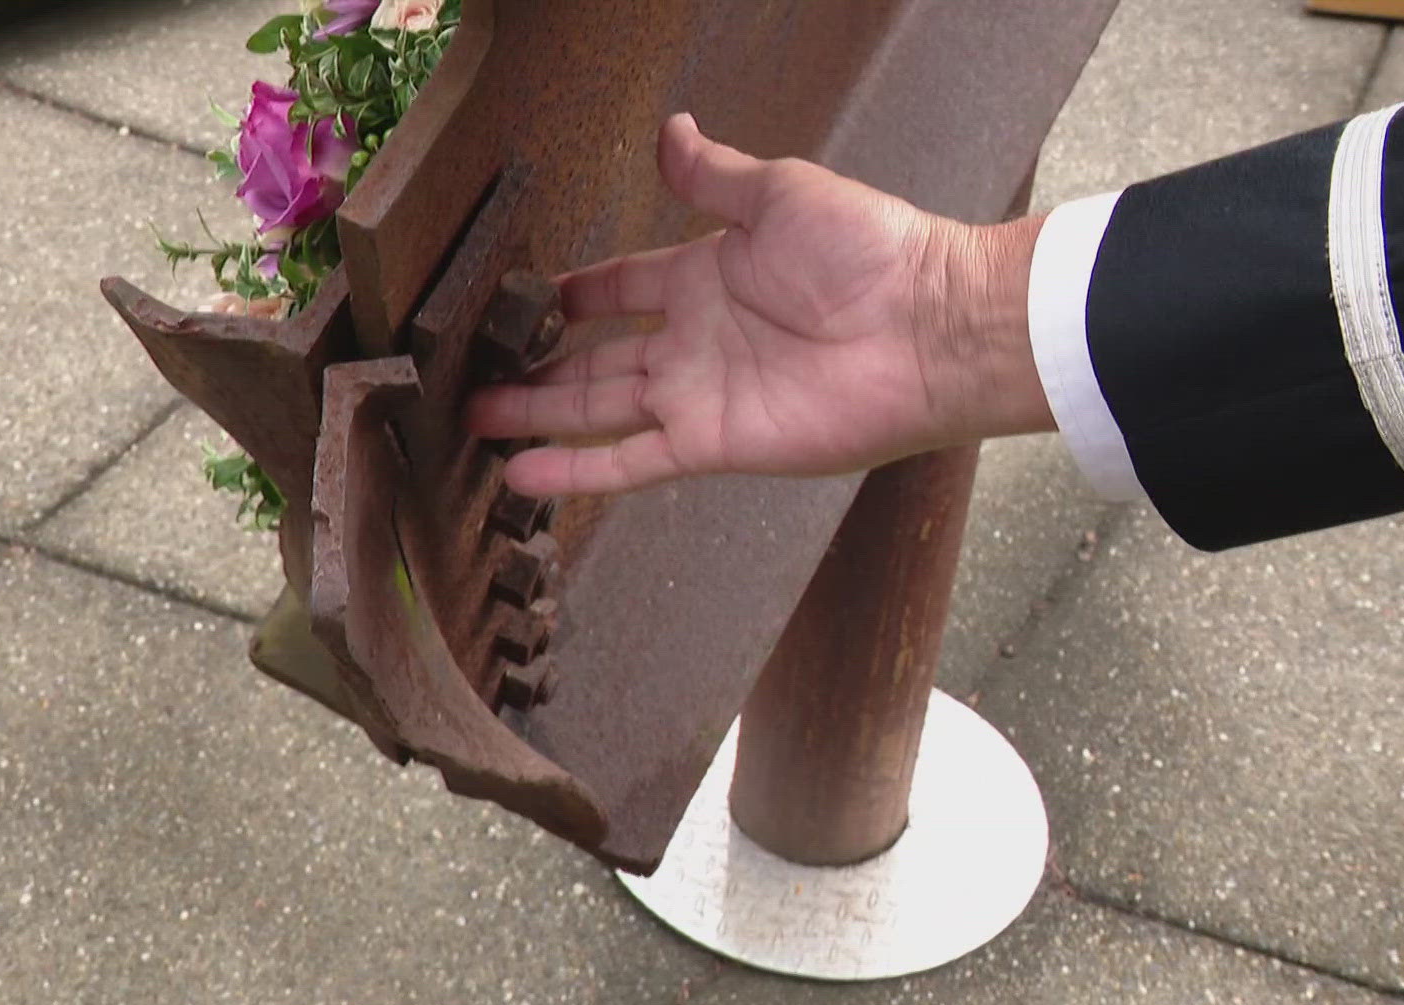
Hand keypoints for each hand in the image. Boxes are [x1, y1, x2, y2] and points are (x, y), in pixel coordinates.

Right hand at [465, 114, 1050, 496]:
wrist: (926, 327)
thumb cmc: (868, 251)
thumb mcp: (779, 193)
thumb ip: (714, 177)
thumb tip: (674, 131)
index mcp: (704, 276)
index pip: (619, 287)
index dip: (574, 294)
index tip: (526, 300)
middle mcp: (693, 341)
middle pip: (595, 359)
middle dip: (537, 369)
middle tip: (479, 378)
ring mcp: (698, 396)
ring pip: (598, 410)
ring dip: (538, 417)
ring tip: (477, 423)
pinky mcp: (710, 442)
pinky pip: (630, 461)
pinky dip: (576, 471)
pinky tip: (522, 475)